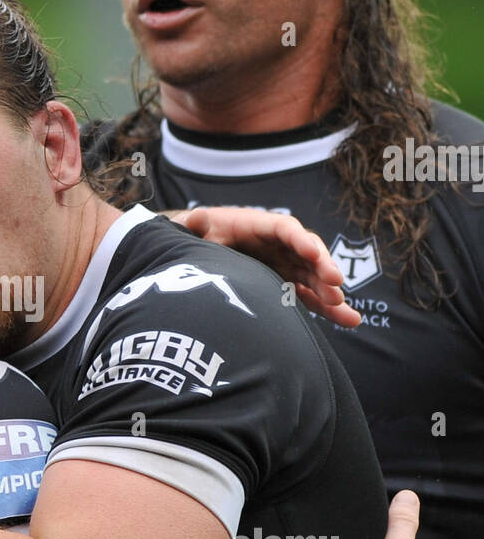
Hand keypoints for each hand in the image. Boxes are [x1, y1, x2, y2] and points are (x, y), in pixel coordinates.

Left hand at [178, 206, 360, 327]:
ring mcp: (283, 265)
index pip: (284, 229)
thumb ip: (192, 226)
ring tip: (347, 312)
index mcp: (256, 225)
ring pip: (313, 277)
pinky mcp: (284, 285)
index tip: (312, 252)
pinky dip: (327, 308)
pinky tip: (350, 320)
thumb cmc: (194, 237)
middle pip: (305, 253)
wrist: (194, 253)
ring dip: (329, 293)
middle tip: (336, 285)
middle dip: (322, 268)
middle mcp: (276, 244)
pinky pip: (309, 296)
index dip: (299, 239)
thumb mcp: (189, 230)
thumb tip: (197, 217)